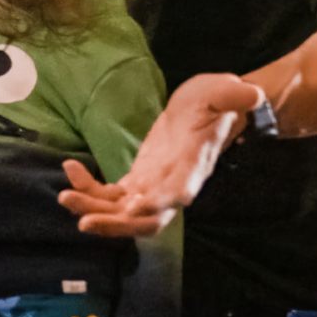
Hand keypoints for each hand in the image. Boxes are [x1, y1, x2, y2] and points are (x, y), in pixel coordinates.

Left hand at [58, 73, 264, 237]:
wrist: (207, 110)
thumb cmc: (216, 101)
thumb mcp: (224, 91)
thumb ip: (232, 95)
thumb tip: (250, 95)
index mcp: (194, 167)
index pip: (179, 194)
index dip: (158, 205)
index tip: (134, 209)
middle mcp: (173, 185)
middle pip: (147, 220)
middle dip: (116, 224)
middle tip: (84, 221)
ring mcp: (154, 186)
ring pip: (122, 213)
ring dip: (94, 210)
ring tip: (65, 197)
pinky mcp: (137, 180)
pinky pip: (110, 195)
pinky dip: (89, 188)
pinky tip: (71, 167)